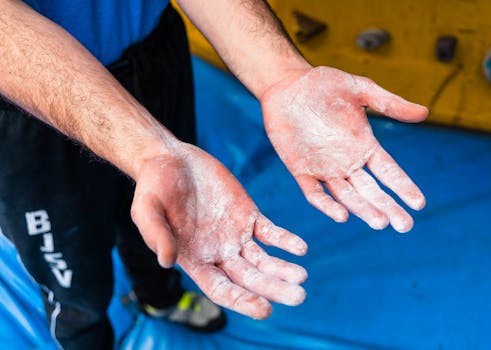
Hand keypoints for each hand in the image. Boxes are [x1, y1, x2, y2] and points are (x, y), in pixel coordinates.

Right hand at [130, 143, 307, 318]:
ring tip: (302, 276)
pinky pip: (270, 232)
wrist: (170, 160)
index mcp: (195, 260)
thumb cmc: (152, 188)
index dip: (242, 300)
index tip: (265, 309)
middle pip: (249, 278)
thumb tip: (167, 261)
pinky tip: (300, 248)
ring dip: (283, 269)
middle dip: (273, 289)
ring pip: (264, 259)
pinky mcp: (248, 215)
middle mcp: (218, 253)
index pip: (221, 288)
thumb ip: (156, 235)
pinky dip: (285, 240)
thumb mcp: (147, 210)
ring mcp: (236, 235)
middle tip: (298, 296)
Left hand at [261, 66, 427, 232]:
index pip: (389, 172)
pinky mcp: (301, 170)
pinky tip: (341, 216)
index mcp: (364, 146)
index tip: (419, 204)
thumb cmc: (324, 85)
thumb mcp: (361, 90)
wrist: (288, 84)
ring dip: (362, 209)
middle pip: (371, 191)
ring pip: (347, 196)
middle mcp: (347, 162)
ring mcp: (324, 169)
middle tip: (404, 226)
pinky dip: (327, 205)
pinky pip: (315, 193)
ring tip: (379, 222)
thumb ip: (389, 104)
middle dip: (388, 207)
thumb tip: (425, 113)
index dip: (403, 187)